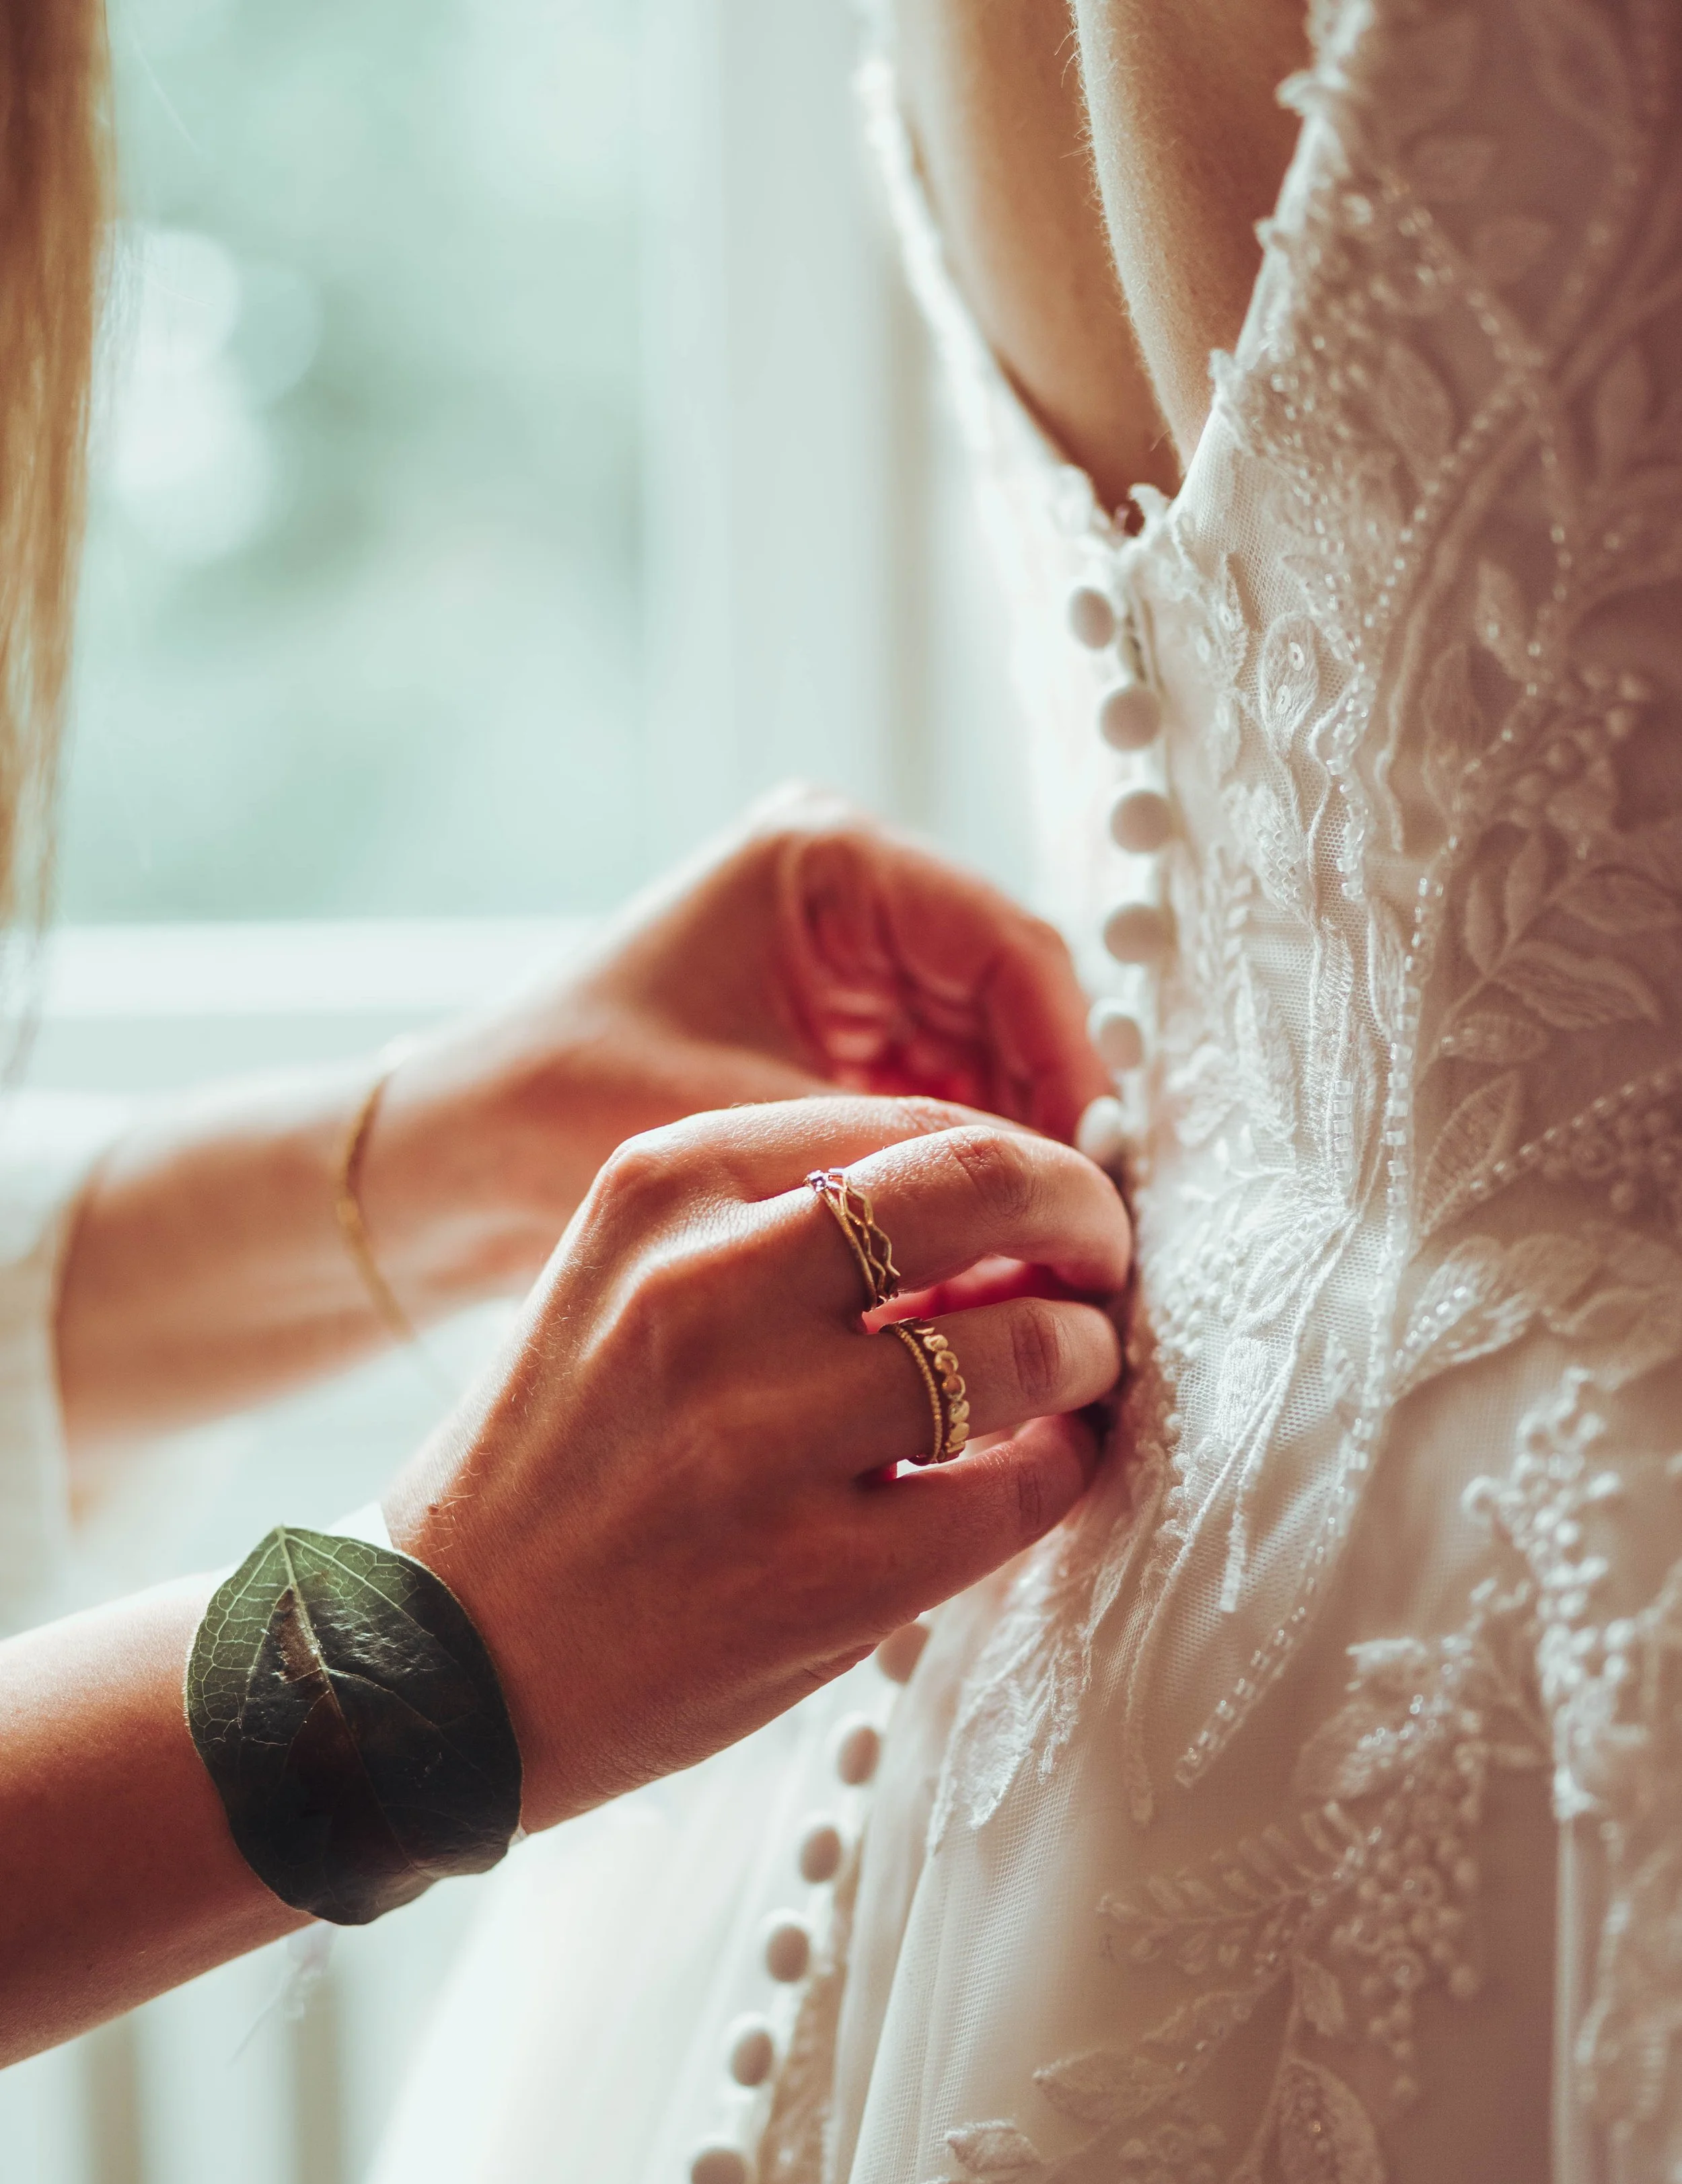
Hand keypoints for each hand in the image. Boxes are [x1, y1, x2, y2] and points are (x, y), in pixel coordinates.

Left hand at [364, 787, 1111, 1314]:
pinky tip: (980, 1255)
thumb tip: (1056, 1203)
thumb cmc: (566, 1113)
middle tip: (1088, 1241)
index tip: (1097, 1180)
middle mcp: (849, 891)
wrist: (456, 1160)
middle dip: (1047, 1125)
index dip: (1073, 1068)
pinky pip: (936, 1095)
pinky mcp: (834, 1030)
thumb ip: (904, 1151)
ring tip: (1041, 1262)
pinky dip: (955, 1173)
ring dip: (1010, 1158)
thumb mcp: (748, 1123)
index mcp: (826, 859)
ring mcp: (846, 960)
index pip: (1008, 951)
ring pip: (986, 1061)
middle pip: (1011, 1007)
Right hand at [384, 1095, 1130, 1828]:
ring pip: (1023, 1347)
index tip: (1053, 1199)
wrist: (432, 1664)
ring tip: (1075, 1375)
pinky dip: (1063, 1472)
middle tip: (1107, 1260)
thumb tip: (994, 1208)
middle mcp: (706, 1291)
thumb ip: (782, 1227)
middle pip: (987, 1190)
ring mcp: (761, 1439)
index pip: (913, 1124)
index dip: (1021, 1158)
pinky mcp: (814, 1578)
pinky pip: (1018, 1493)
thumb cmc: (556, 1464)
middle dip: (1086, 1218)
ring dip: (1086, 1354)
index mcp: (659, 1189)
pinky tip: (1042, 1470)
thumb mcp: (625, 1285)